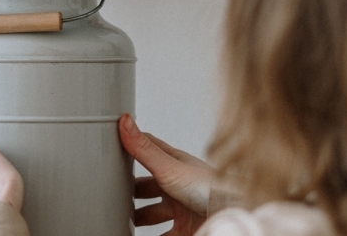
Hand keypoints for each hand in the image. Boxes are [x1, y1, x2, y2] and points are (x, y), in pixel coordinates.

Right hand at [119, 114, 214, 235]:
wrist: (232, 216)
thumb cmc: (210, 188)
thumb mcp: (169, 167)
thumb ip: (144, 149)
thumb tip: (125, 121)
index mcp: (174, 165)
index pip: (149, 152)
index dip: (132, 149)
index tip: (115, 148)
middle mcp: (177, 186)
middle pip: (148, 188)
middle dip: (133, 192)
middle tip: (115, 194)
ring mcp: (181, 209)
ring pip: (153, 214)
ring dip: (140, 218)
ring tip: (122, 221)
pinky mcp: (184, 230)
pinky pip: (162, 235)